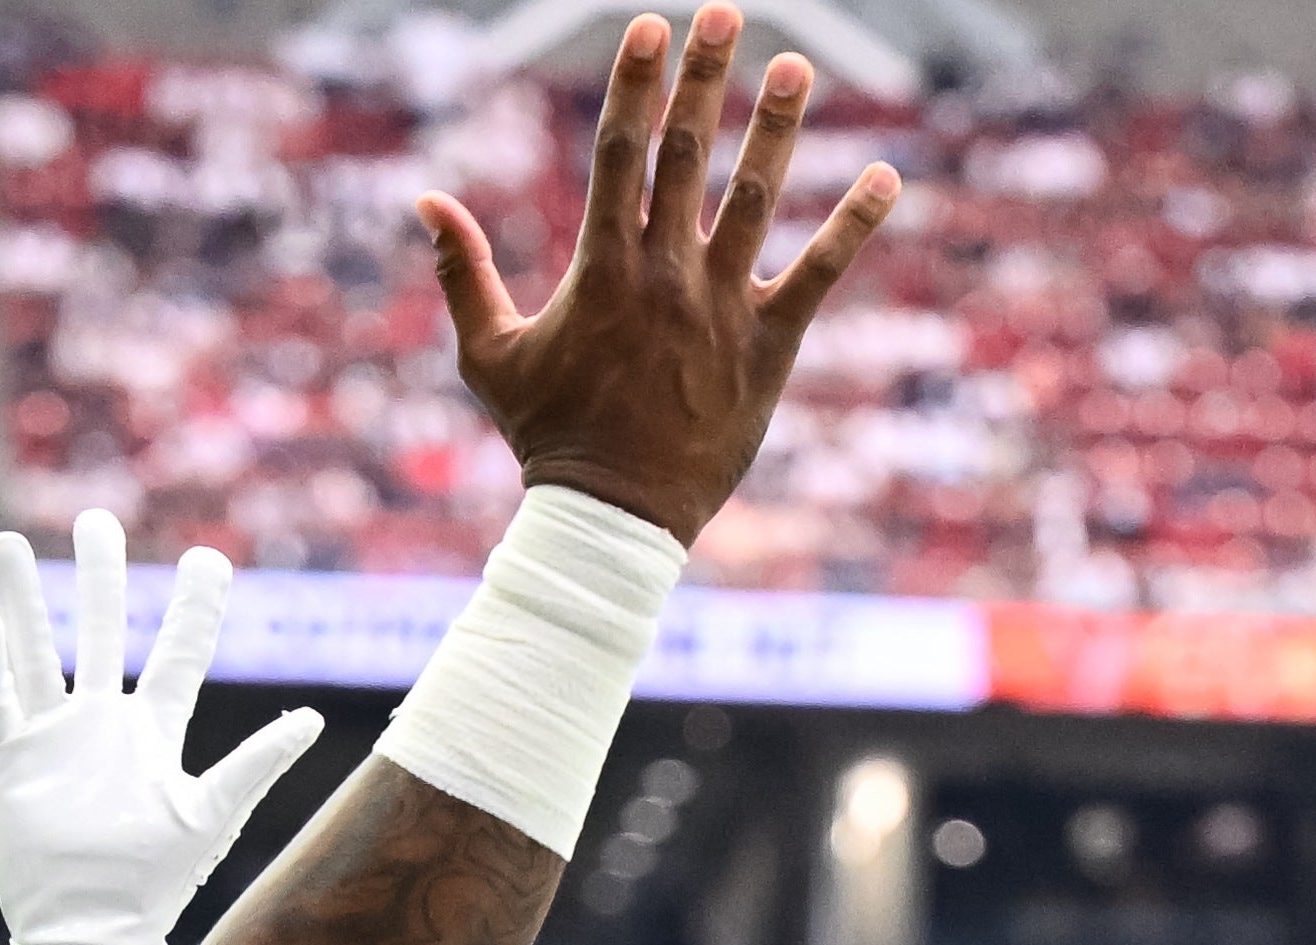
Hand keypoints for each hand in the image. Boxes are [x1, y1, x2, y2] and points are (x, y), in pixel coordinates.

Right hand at [0, 510, 324, 944]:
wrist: (91, 936)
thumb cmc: (154, 886)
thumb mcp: (211, 816)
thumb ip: (256, 765)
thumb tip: (313, 720)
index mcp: (153, 733)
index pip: (177, 654)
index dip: (193, 608)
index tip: (207, 558)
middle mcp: (102, 725)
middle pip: (98, 631)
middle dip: (97, 577)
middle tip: (95, 521)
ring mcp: (53, 740)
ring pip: (35, 651)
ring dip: (20, 599)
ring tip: (7, 542)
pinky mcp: (10, 763)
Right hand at [423, 4, 895, 547]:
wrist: (612, 523)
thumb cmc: (549, 438)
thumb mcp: (490, 356)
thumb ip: (464, 273)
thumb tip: (426, 200)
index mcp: (601, 270)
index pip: (620, 154)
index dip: (637, 84)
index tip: (654, 26)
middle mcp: (664, 277)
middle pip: (688, 156)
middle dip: (707, 78)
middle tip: (727, 11)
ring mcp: (719, 310)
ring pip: (755, 200)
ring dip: (778, 128)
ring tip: (799, 66)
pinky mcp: (766, 348)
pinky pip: (818, 276)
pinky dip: (854, 225)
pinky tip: (888, 176)